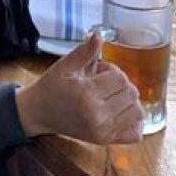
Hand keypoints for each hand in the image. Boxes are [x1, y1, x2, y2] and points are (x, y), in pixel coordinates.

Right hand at [16, 32, 143, 144]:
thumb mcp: (64, 66)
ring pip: (137, 111)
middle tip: (102, 83)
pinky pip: (135, 134)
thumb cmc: (52, 87)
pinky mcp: (104, 141)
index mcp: (86, 94)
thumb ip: (85, 51)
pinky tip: (120, 113)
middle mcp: (97, 115)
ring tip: (110, 97)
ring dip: (128, 101)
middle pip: (131, 93)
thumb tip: (99, 34)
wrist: (38, 113)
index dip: (111, 70)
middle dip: (120, 84)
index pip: (120, 78)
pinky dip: (134, 122)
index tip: (98, 71)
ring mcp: (102, 131)